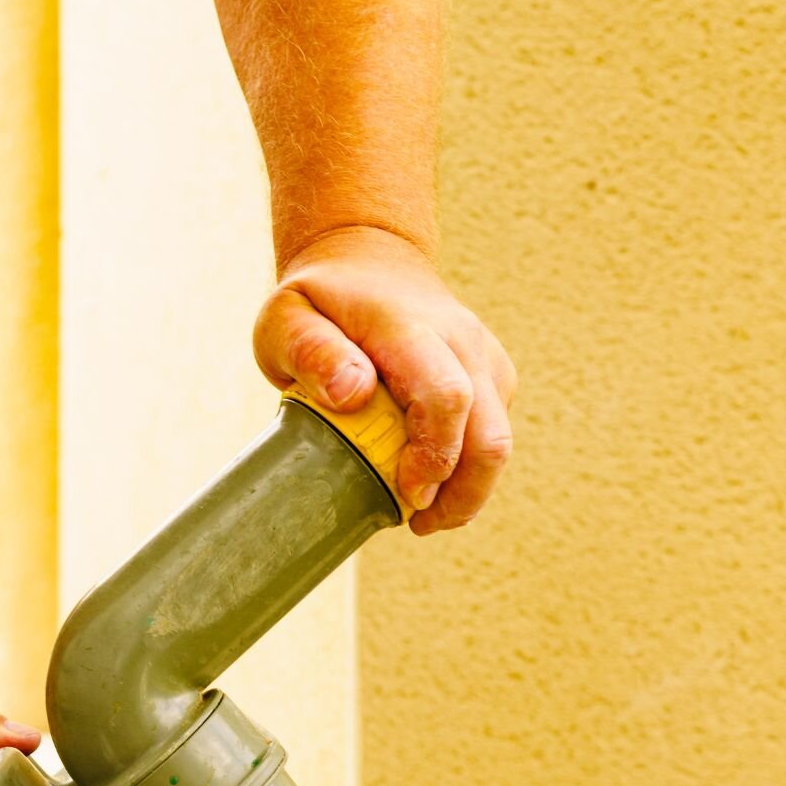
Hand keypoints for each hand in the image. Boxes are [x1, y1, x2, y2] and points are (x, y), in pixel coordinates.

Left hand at [253, 226, 515, 533]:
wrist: (369, 262)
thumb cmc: (320, 301)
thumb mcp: (286, 319)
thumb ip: (311, 351)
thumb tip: (353, 394)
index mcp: (408, 327)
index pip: (446, 395)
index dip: (434, 455)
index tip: (407, 495)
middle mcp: (460, 340)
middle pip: (489, 432)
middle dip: (462, 493)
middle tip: (417, 524)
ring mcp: (483, 357)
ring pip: (499, 439)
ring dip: (468, 489)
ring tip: (421, 514)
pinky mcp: (492, 376)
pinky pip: (493, 432)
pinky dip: (468, 468)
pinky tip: (428, 481)